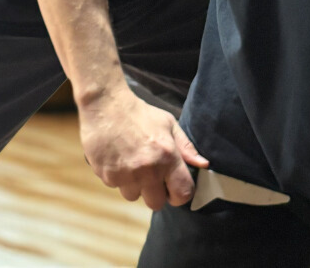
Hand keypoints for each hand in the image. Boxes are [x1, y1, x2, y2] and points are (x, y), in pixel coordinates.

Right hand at [78, 87, 207, 210]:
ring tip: (131, 163)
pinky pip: (116, 187)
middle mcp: (147, 170)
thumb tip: (203, 165)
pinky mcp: (106, 176)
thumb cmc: (140, 113)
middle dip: (155, 192)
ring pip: (133, 196)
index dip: (180, 194)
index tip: (173, 187)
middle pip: (156, 204)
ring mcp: (125, 175)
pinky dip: (117, 177)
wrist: (105, 105)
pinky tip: (117, 158)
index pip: (182, 194)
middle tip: (150, 174)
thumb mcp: (168, 123)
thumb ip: (186, 147)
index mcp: (167, 157)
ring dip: (134, 185)